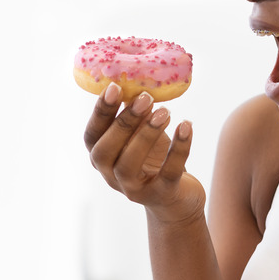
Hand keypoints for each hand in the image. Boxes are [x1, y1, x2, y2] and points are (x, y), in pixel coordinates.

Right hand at [83, 83, 205, 225]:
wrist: (177, 200)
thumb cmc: (155, 159)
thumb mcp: (141, 135)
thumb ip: (134, 114)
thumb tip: (136, 79)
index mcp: (102, 157)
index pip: (92, 135)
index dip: (100, 112)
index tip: (113, 87)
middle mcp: (111, 175)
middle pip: (106, 151)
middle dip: (124, 122)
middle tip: (144, 98)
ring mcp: (134, 189)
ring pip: (130, 164)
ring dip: (146, 134)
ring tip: (165, 111)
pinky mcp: (161, 195)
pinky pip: (169, 172)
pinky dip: (179, 148)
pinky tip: (186, 126)